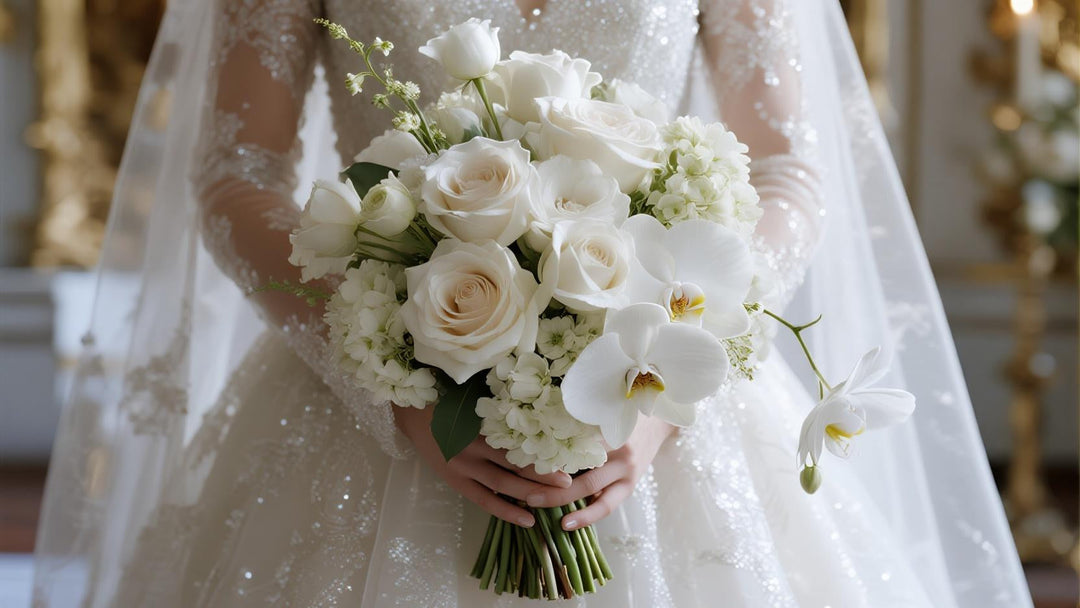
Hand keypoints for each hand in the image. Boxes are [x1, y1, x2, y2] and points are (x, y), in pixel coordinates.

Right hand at [394, 405, 572, 527]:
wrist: (413, 416)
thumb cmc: (448, 401)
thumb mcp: (473, 398)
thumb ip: (500, 407)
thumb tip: (536, 409)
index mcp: (479, 424)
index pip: (517, 441)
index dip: (541, 450)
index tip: (565, 454)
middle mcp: (473, 448)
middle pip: (514, 464)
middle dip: (543, 475)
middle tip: (569, 482)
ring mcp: (464, 467)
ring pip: (503, 484)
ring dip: (530, 493)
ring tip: (556, 501)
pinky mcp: (457, 482)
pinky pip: (485, 500)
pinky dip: (506, 511)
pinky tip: (527, 519)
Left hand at [524, 415, 675, 530]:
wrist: (658, 422)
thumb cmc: (621, 413)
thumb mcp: (601, 410)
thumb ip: (575, 420)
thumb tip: (532, 430)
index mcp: (606, 424)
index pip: (569, 438)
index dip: (543, 448)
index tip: (516, 455)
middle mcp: (617, 446)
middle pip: (575, 463)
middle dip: (546, 476)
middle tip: (519, 483)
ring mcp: (626, 467)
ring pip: (588, 487)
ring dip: (560, 499)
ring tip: (533, 504)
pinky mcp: (630, 485)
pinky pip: (606, 505)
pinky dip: (586, 516)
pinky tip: (566, 524)